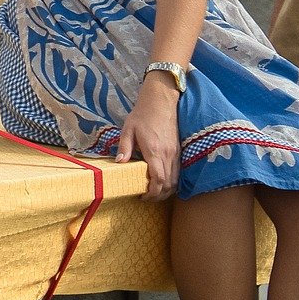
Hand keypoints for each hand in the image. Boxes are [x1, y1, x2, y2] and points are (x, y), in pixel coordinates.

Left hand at [116, 84, 181, 199]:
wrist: (161, 102)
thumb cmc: (142, 114)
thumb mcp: (128, 129)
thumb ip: (124, 146)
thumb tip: (119, 163)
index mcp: (154, 151)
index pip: (158, 179)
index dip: (152, 193)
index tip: (142, 197)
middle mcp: (168, 155)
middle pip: (169, 184)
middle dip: (159, 196)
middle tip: (146, 198)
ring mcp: (175, 154)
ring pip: (176, 180)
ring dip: (166, 190)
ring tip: (153, 192)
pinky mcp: (179, 151)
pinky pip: (178, 172)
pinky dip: (171, 182)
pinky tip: (162, 182)